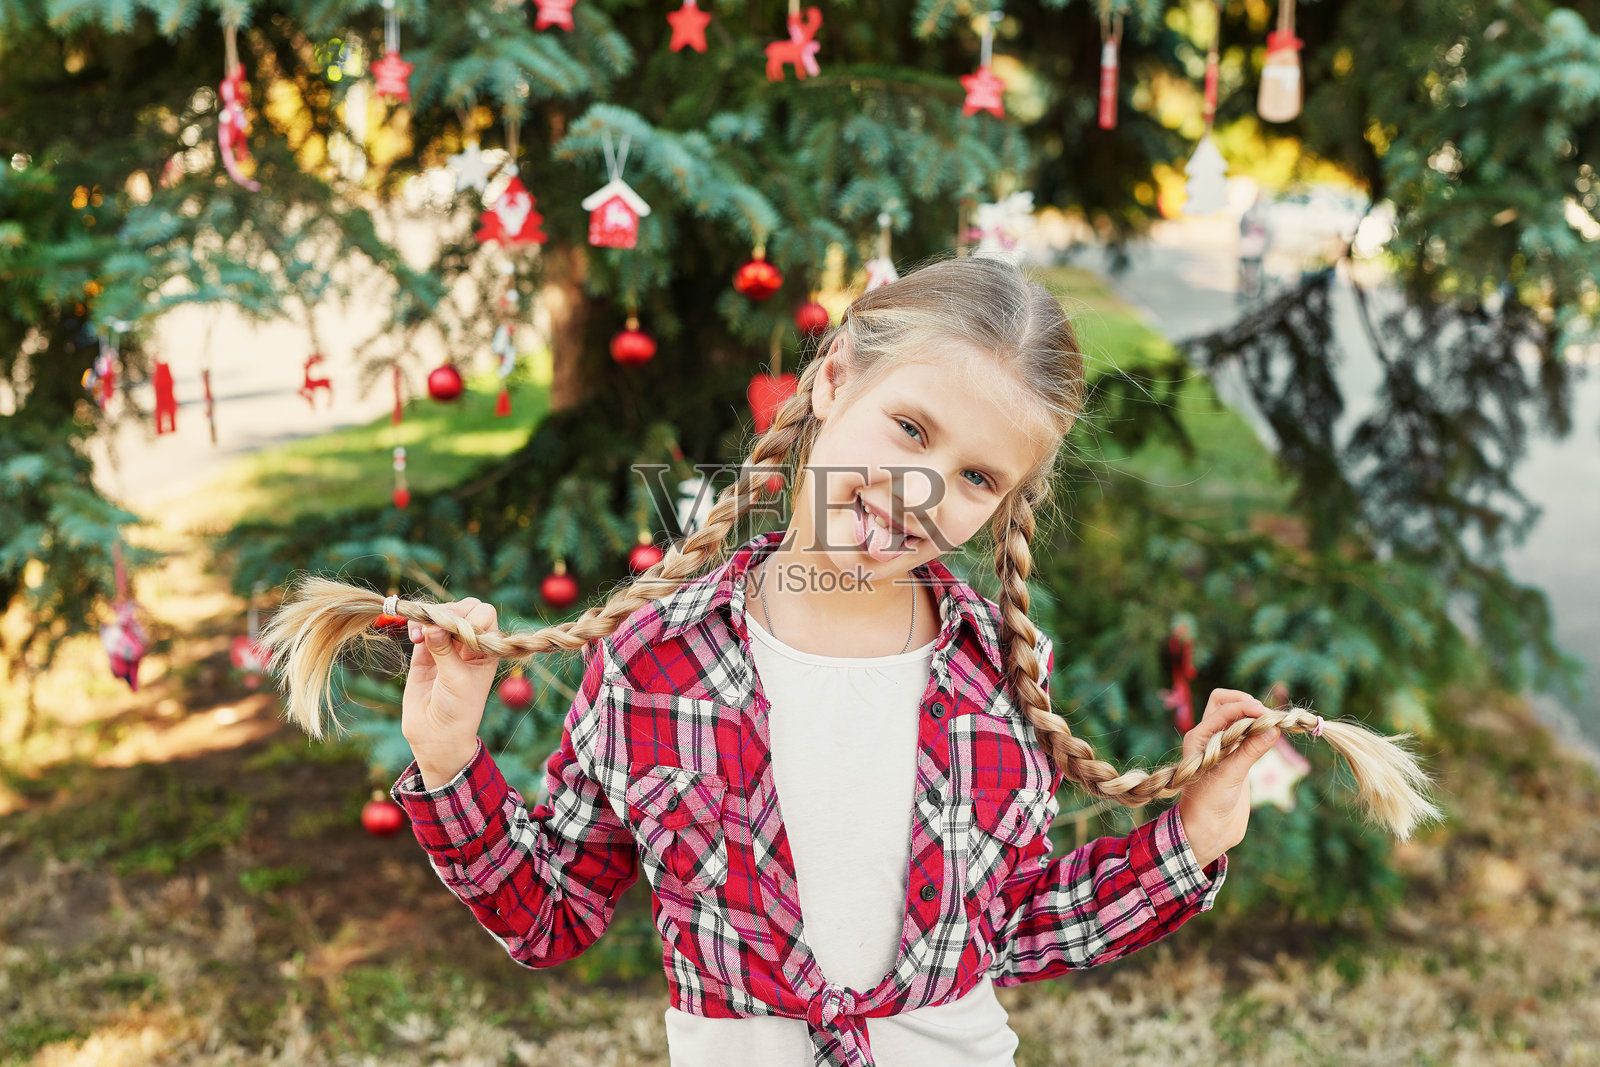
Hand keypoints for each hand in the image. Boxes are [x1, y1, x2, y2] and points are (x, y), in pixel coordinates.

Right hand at [401, 598, 499, 775]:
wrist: (436, 735)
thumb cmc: (457, 710)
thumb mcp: (455, 680)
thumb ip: (445, 650)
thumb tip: (433, 624)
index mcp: (487, 649)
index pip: (484, 615)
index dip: (472, 617)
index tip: (460, 633)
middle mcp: (469, 644)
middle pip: (463, 609)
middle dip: (450, 611)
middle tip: (439, 628)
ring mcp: (446, 646)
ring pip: (441, 614)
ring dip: (430, 616)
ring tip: (420, 635)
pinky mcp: (424, 652)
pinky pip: (422, 627)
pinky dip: (417, 624)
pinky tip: (415, 636)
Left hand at [1175, 688, 1281, 868]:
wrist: (1208, 830)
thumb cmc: (1208, 803)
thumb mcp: (1230, 775)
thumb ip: (1250, 750)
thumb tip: (1273, 728)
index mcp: (1199, 737)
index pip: (1223, 708)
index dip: (1246, 708)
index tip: (1268, 716)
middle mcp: (1209, 737)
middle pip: (1226, 704)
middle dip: (1247, 704)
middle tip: (1269, 717)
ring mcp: (1222, 747)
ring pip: (1238, 719)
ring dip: (1255, 716)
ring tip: (1275, 725)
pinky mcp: (1236, 758)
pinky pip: (1248, 735)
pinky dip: (1260, 731)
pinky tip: (1273, 736)